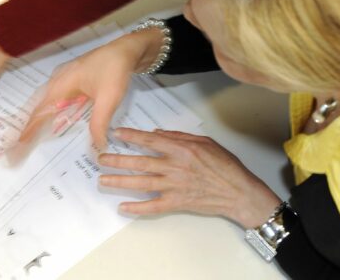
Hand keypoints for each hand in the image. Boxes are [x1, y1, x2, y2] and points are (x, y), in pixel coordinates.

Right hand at [20, 29, 164, 147]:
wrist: (127, 49)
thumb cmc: (114, 70)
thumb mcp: (108, 100)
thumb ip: (99, 124)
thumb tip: (96, 146)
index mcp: (61, 85)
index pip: (39, 112)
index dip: (28, 130)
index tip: (17, 145)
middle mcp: (58, 82)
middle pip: (38, 108)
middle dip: (29, 127)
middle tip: (19, 147)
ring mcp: (65, 80)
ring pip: (46, 104)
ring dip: (38, 120)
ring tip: (29, 137)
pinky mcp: (73, 81)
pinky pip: (56, 100)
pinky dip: (50, 113)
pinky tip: (53, 121)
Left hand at [99, 128, 280, 227]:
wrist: (239, 192)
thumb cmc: (225, 165)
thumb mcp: (205, 142)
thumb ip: (179, 136)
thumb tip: (157, 132)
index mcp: (181, 149)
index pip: (150, 140)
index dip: (131, 136)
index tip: (115, 133)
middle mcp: (174, 167)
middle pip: (140, 162)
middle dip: (117, 160)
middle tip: (100, 158)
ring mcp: (174, 186)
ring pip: (142, 183)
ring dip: (120, 181)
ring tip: (103, 180)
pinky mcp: (177, 203)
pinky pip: (153, 206)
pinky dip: (137, 208)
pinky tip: (123, 207)